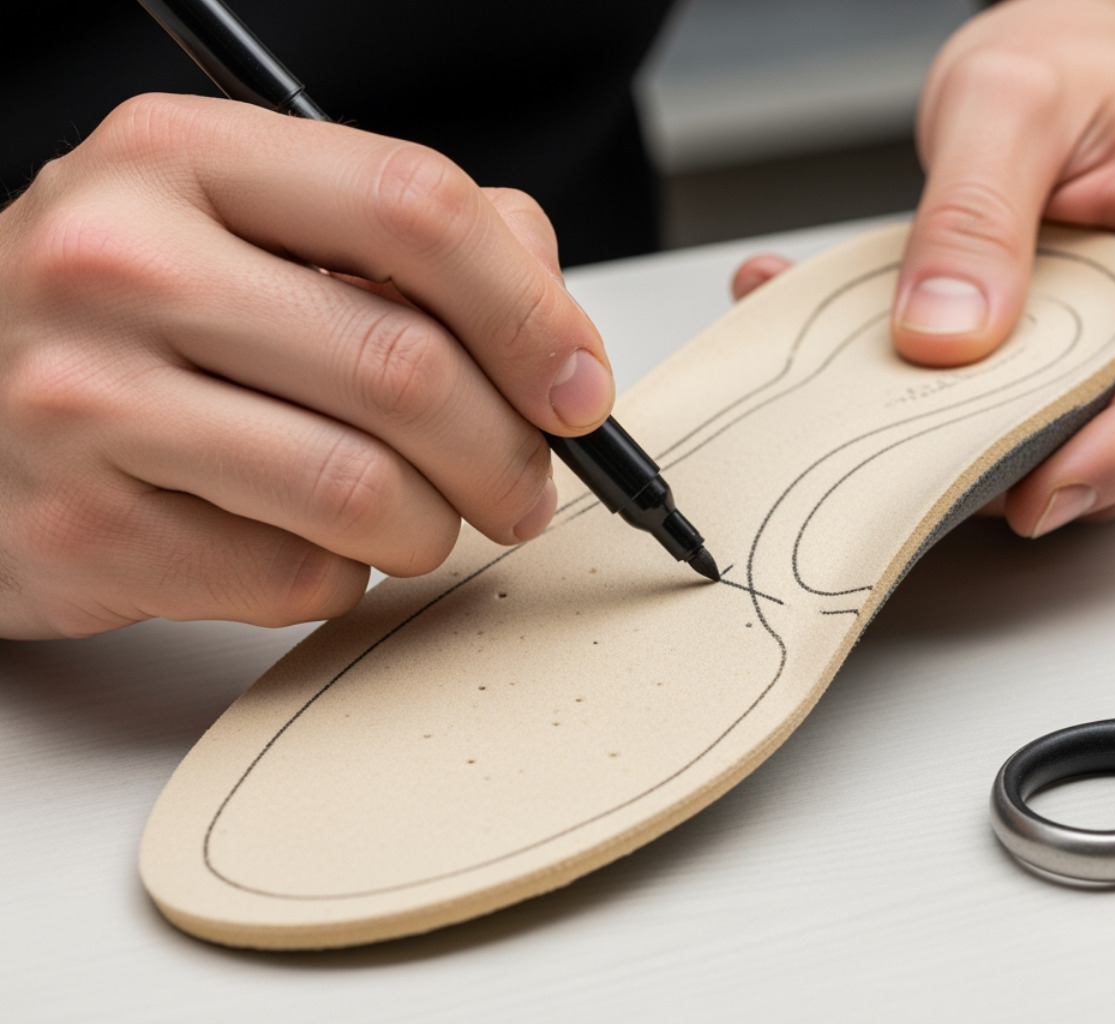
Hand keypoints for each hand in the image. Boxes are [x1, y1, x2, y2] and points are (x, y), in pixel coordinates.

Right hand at [0, 94, 612, 638]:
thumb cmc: (127, 316)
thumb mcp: (247, 224)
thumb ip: (411, 244)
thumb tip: (556, 333)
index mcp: (183, 156)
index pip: (418, 208)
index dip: (532, 312)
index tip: (578, 387)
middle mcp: (121, 262)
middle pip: (407, 367)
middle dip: (509, 452)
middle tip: (527, 485)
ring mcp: (86, 399)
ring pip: (362, 490)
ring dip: (436, 526)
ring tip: (424, 518)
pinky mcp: (81, 528)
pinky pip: (295, 576)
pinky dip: (343, 575)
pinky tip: (312, 544)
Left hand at [738, 0, 1114, 536]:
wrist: (1096, 58)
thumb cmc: (1077, 63)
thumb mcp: (1000, 98)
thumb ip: (971, 212)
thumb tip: (948, 333)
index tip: (1041, 490)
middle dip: (1073, 466)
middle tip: (956, 476)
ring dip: (1043, 458)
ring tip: (939, 435)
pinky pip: (1105, 425)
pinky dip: (1031, 435)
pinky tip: (963, 414)